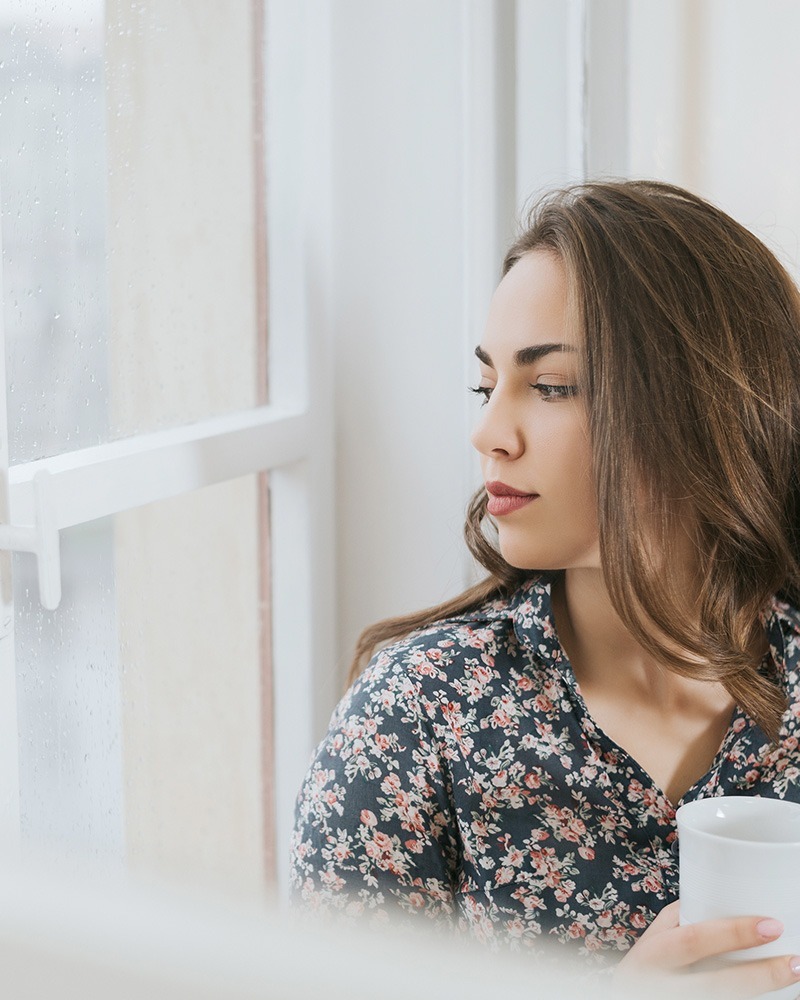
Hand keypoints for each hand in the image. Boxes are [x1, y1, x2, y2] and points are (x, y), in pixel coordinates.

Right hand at [614, 901, 799, 998]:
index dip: (733, 934)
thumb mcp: (651, 941)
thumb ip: (681, 921)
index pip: (693, 941)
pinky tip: (773, 998)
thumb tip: (723, 897)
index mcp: (651, 956)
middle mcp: (661, 986)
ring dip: (763, 991)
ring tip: (794, 975)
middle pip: (717, 984)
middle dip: (761, 974)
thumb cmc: (644, 969)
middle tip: (795, 960)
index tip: (771, 925)